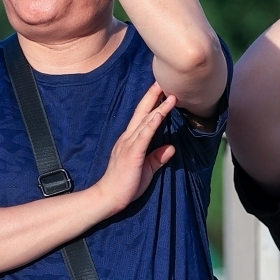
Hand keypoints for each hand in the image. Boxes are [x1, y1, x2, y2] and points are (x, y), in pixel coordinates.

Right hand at [94, 82, 176, 213]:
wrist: (108, 197)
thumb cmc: (126, 185)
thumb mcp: (146, 169)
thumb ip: (157, 158)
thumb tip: (171, 148)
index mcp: (130, 141)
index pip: (142, 118)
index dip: (152, 104)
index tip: (161, 91)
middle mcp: (128, 139)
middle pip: (142, 113)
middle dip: (153, 96)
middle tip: (162, 81)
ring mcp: (129, 145)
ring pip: (145, 121)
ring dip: (158, 107)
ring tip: (169, 94)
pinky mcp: (132, 154)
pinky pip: (143, 136)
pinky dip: (152, 124)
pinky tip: (159, 114)